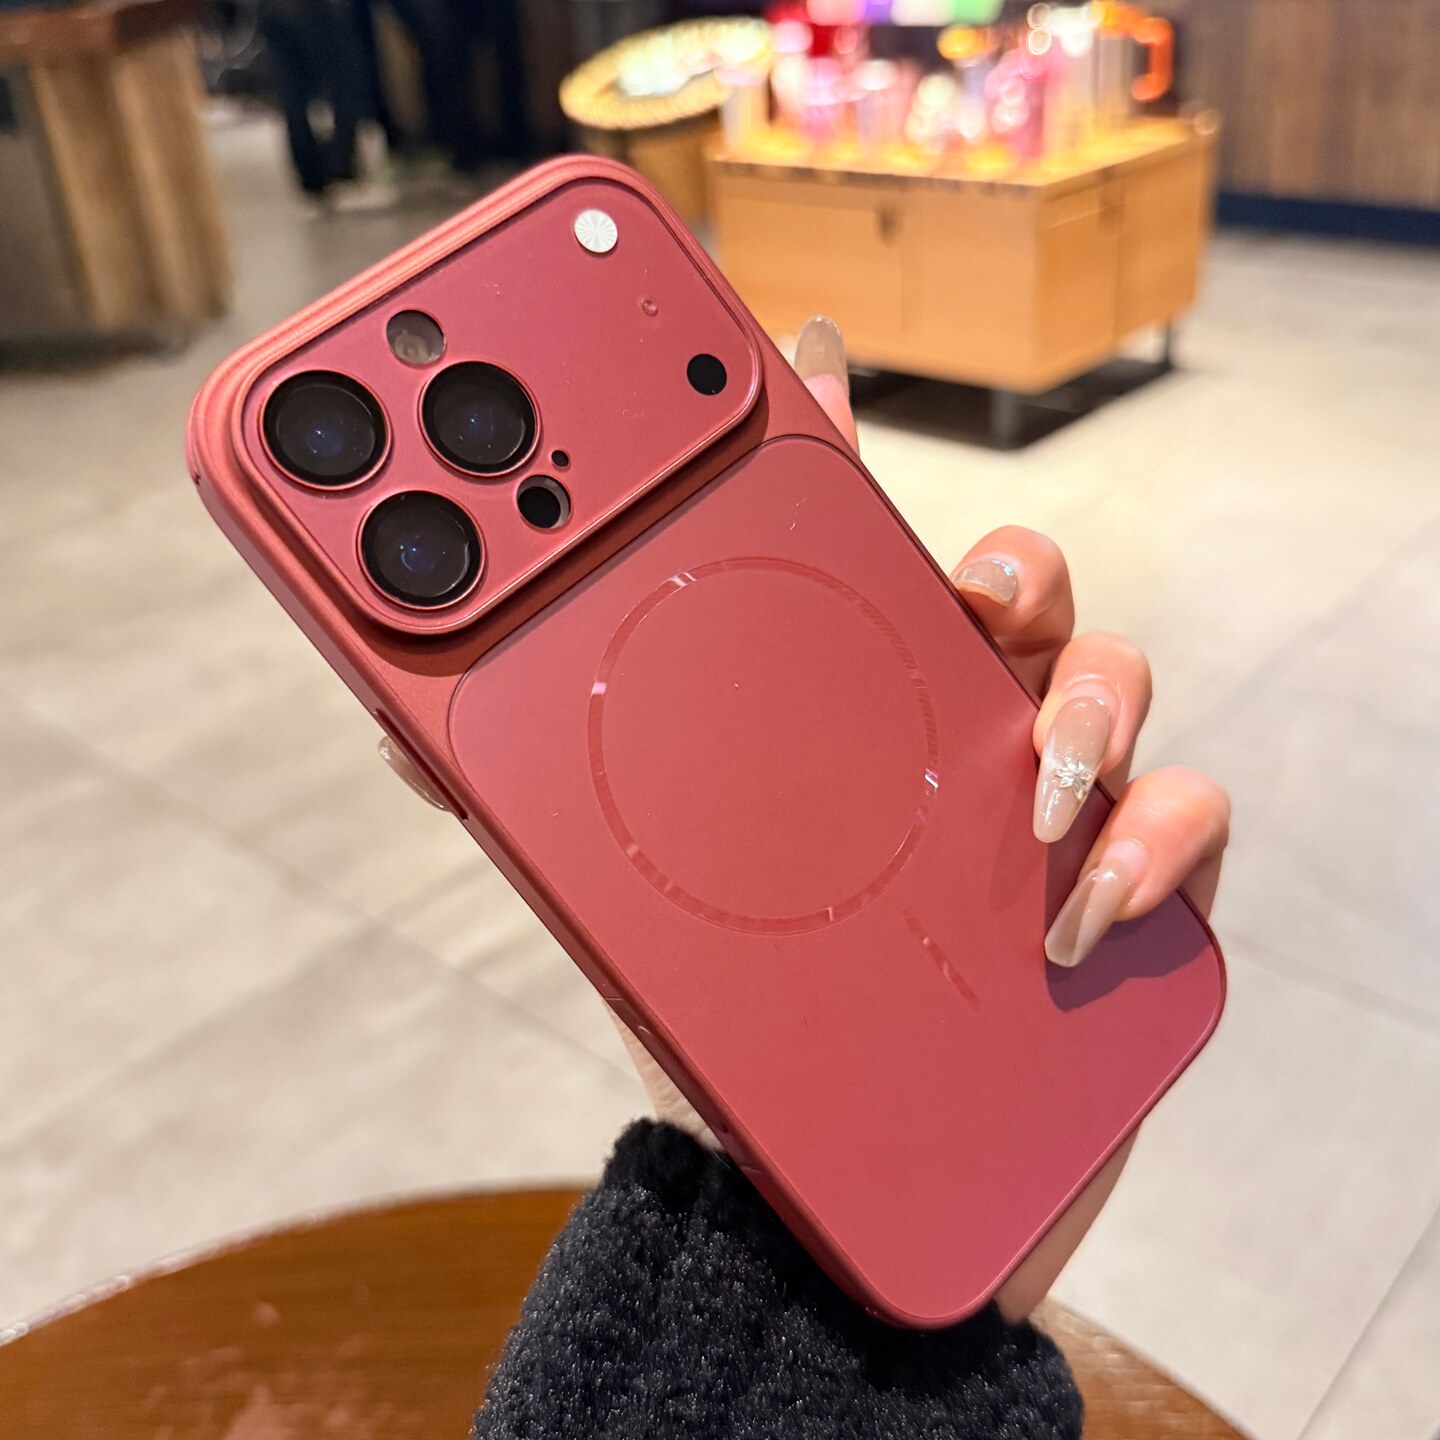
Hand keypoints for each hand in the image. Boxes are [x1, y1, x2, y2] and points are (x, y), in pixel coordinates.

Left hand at [617, 315, 1230, 1321]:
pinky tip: (1077, 908)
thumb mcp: (622, 905)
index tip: (801, 359)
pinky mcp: (1123, 893)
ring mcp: (1044, 806)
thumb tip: (401, 716)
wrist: (804, 1194)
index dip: (834, 443)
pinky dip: (1151, 840)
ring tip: (1030, 795)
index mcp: (839, 711)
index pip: (846, 550)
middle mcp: (948, 732)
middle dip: (1009, 562)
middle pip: (1014, 585)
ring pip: (1114, 678)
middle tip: (973, 589)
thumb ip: (526, 803)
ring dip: (1088, 710)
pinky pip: (1186, 817)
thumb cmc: (725, 1024)